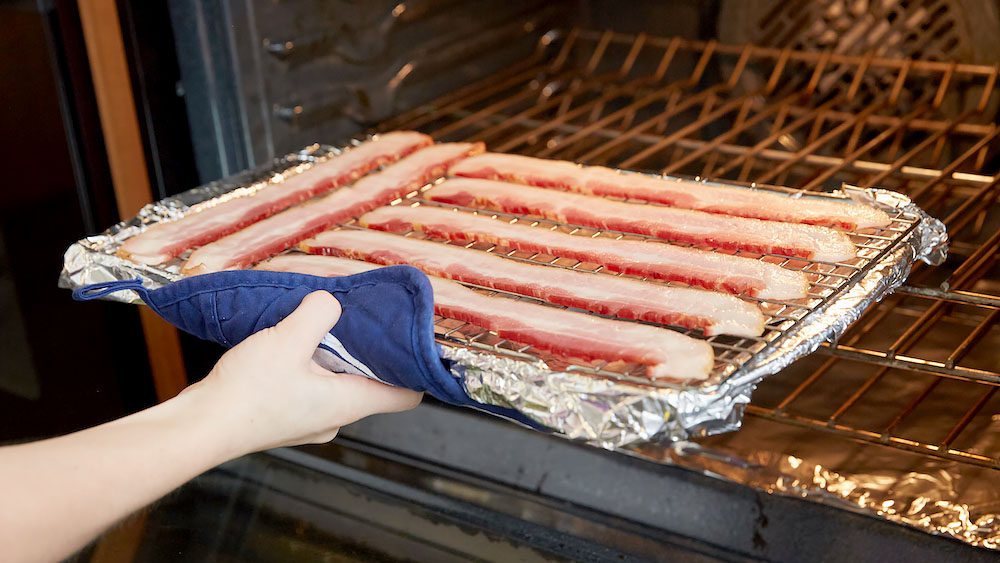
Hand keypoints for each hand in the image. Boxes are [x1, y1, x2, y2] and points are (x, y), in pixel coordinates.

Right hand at [185, 291, 421, 454]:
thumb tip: (331, 302)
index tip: (412, 340)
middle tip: (356, 316)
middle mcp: (335, 418)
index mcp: (349, 404)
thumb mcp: (288, 340)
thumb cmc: (246, 394)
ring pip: (336, 382)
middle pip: (370, 382)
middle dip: (366, 349)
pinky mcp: (284, 416)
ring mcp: (308, 420)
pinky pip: (309, 385)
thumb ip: (318, 314)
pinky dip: (305, 364)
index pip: (407, 395)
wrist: (198, 428)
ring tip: (317, 323)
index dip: (415, 368)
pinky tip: (286, 342)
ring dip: (330, 354)